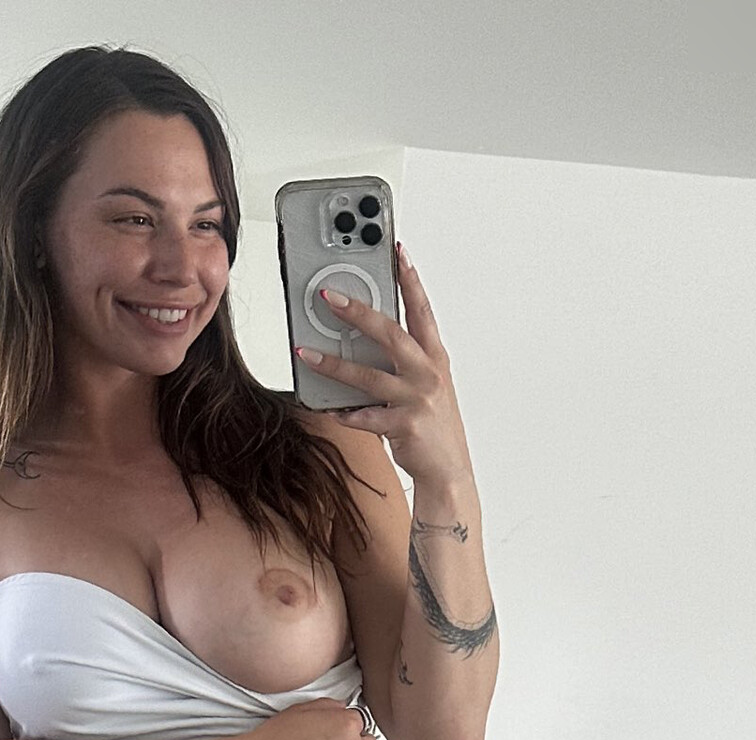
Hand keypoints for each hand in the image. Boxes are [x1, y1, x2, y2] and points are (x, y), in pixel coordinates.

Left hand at [295, 243, 473, 489]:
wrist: (449, 471)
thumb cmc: (434, 427)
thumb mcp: (428, 387)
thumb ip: (404, 363)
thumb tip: (366, 345)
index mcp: (434, 358)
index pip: (421, 310)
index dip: (410, 280)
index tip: (396, 252)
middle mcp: (428, 374)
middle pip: (390, 334)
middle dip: (358, 312)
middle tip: (330, 297)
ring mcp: (417, 399)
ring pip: (368, 376)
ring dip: (333, 364)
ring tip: (305, 353)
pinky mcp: (404, 426)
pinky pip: (366, 417)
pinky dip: (347, 414)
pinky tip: (332, 410)